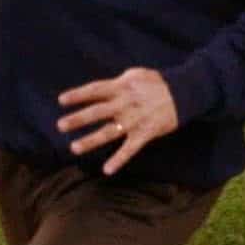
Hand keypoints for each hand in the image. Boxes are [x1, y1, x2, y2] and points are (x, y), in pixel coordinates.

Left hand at [57, 68, 180, 175]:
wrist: (184, 92)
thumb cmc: (157, 82)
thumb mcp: (136, 74)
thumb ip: (117, 82)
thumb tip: (100, 89)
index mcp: (121, 87)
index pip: (95, 90)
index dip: (77, 95)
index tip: (61, 101)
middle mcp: (125, 103)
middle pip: (97, 112)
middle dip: (78, 119)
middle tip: (60, 126)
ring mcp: (135, 120)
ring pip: (109, 132)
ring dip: (91, 140)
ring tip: (74, 148)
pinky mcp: (145, 133)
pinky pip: (130, 148)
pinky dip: (119, 159)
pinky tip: (107, 170)